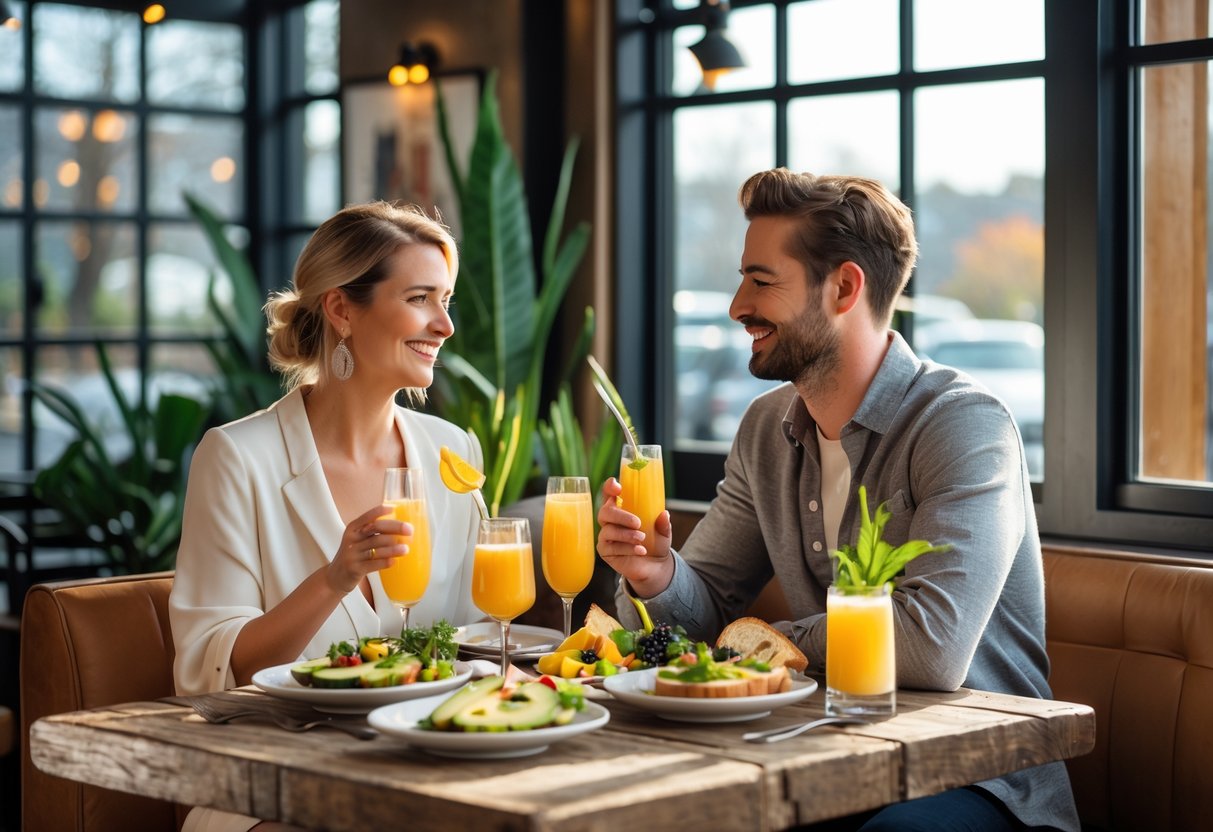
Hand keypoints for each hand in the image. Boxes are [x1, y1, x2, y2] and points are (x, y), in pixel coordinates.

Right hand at [325, 503, 409, 594]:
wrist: (335, 577)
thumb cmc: (353, 556)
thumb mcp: (358, 541)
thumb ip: (372, 533)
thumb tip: (401, 528)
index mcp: (353, 529)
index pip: (367, 516)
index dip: (380, 511)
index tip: (395, 509)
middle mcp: (351, 539)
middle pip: (375, 528)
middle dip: (394, 527)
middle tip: (410, 530)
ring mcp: (352, 554)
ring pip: (376, 547)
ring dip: (393, 547)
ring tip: (406, 548)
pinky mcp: (354, 568)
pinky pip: (372, 564)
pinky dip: (385, 562)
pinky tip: (394, 561)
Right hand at [596, 477, 673, 596]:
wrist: (654, 566)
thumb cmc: (655, 542)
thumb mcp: (663, 532)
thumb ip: (663, 524)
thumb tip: (664, 514)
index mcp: (621, 508)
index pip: (609, 493)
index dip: (610, 487)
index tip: (618, 487)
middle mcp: (610, 520)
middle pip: (605, 511)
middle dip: (621, 516)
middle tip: (637, 522)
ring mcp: (606, 536)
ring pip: (608, 531)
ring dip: (626, 535)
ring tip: (642, 538)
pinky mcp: (605, 551)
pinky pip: (611, 548)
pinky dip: (628, 548)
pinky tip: (641, 551)